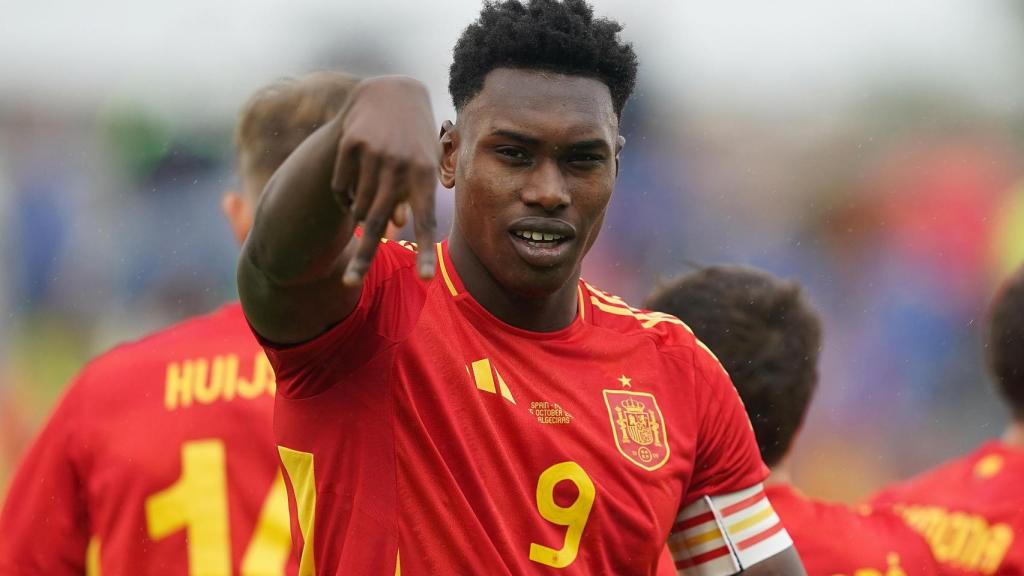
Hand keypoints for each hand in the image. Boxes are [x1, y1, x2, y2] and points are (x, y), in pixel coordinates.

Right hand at [332, 76, 438, 284]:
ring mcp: (373, 155)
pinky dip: (345, 195)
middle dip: (364, 258)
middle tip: (351, 282)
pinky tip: (354, 179)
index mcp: (424, 174)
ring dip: (360, 213)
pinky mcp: (350, 145)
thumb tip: (393, 226)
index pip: (426, 220)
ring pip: (358, 206)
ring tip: (369, 194)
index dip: (426, 251)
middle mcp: (399, 165)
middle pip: (379, 223)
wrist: (390, 93)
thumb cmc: (412, 139)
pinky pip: (341, 188)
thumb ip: (412, 197)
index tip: (425, 279)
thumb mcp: (422, 164)